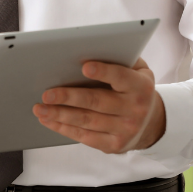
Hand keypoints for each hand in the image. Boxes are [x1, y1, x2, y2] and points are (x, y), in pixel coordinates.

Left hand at [33, 57, 164, 153]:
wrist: (153, 123)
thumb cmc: (135, 87)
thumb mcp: (138, 70)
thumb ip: (120, 57)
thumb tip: (93, 46)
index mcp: (140, 86)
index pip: (120, 77)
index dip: (103, 72)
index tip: (84, 66)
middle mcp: (134, 109)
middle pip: (97, 102)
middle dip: (69, 97)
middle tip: (46, 93)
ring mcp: (125, 130)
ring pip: (87, 121)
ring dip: (60, 115)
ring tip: (39, 108)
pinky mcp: (114, 145)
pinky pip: (85, 137)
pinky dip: (64, 129)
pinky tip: (49, 121)